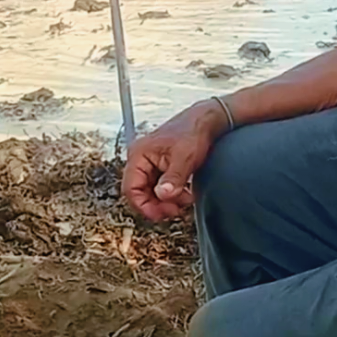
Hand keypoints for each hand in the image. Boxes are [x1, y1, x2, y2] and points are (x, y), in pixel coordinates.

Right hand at [122, 100, 229, 221]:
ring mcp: (150, 163)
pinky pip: (159, 187)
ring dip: (166, 201)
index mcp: (139, 154)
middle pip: (139, 192)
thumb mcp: (185, 158)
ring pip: (150, 192)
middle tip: (176, 210)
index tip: (160, 215)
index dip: (143, 206)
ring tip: (185, 199)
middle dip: (157, 204)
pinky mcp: (160, 167)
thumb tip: (162, 195)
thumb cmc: (193, 132)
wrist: (206, 121)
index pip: (130, 188)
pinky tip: (184, 194)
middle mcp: (140, 159)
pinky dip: (170, 194)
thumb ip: (173, 178)